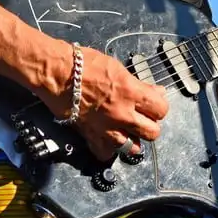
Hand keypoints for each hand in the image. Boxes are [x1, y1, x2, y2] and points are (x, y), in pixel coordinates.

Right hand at [38, 45, 169, 161]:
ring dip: (133, 139)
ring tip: (128, 131)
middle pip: (152, 132)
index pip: (161, 109)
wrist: (56, 73)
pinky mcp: (91, 135)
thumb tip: (154, 91)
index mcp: (131, 92)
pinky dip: (109, 149)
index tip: (154, 103)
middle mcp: (122, 114)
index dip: (159, 106)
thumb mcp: (117, 68)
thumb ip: (137, 84)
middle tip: (142, 117)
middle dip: (150, 124)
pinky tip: (108, 139)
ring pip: (133, 148)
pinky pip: (106, 153)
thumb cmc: (83, 64)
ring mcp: (107, 128)